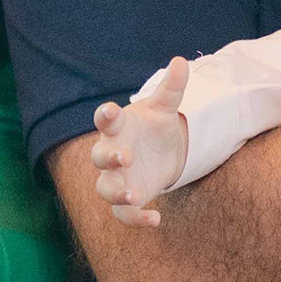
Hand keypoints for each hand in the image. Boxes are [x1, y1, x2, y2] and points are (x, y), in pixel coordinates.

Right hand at [90, 58, 192, 226]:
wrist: (160, 153)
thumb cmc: (153, 127)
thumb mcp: (164, 108)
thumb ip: (172, 88)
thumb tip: (181, 61)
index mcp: (118, 126)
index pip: (105, 119)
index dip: (105, 115)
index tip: (110, 111)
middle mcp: (111, 153)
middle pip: (99, 156)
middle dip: (109, 157)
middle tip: (125, 157)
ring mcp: (117, 178)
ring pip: (105, 189)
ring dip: (116, 192)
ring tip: (133, 195)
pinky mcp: (128, 198)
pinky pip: (123, 213)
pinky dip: (136, 218)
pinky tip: (155, 220)